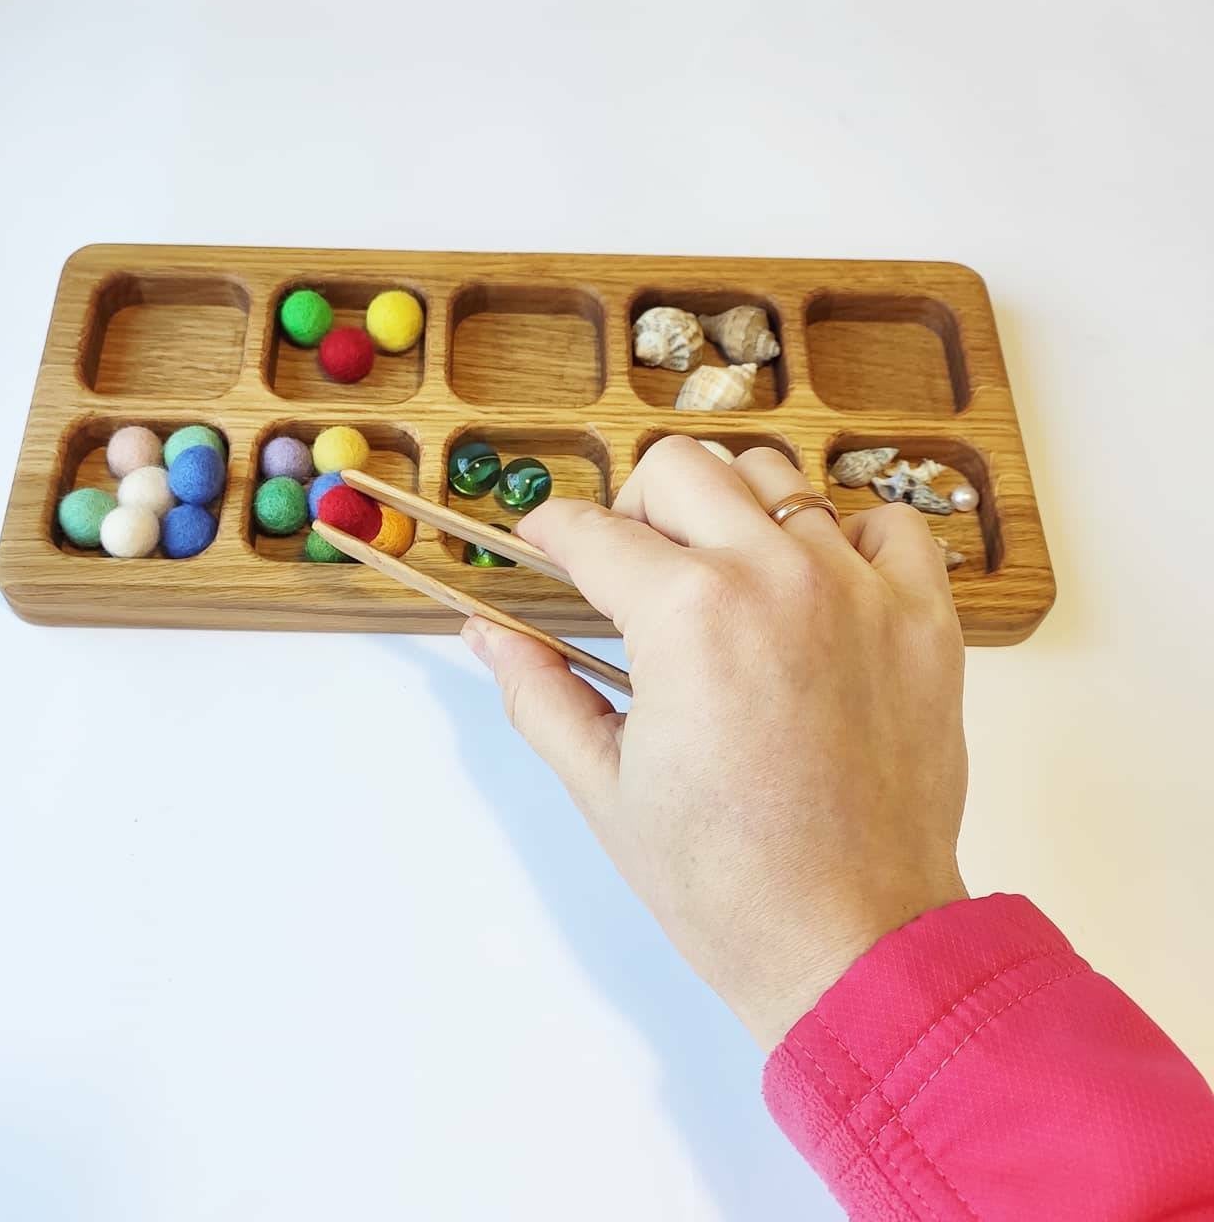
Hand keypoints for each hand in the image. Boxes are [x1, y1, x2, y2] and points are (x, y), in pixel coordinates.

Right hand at [461, 438, 968, 1049]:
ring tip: (721, 579)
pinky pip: (885, 526)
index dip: (550, 532)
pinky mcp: (923, 620)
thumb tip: (487, 633)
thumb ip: (535, 690)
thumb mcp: (603, 784)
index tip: (545, 544)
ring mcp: (858, 590)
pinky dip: (845, 538)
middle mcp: (776, 578)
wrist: (851, 941)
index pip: (592, 529)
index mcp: (687, 615)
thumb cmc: (724, 880)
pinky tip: (816, 589)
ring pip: (777, 480)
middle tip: (631, 569)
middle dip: (634, 506)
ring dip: (731, 513)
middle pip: (680, 468)